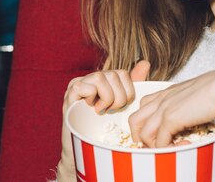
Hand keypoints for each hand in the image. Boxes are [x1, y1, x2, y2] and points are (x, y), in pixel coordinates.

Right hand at [56, 61, 149, 180]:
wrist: (86, 151)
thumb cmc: (104, 130)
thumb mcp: (122, 106)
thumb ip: (132, 85)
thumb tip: (145, 63)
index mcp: (103, 80)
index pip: (122, 73)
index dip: (128, 91)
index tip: (123, 107)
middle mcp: (89, 78)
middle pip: (113, 75)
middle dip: (119, 98)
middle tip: (112, 111)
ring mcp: (77, 85)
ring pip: (99, 77)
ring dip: (107, 98)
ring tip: (102, 111)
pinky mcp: (69, 95)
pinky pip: (84, 86)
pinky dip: (92, 99)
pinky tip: (91, 110)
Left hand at [128, 65, 214, 147]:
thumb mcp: (196, 97)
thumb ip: (187, 108)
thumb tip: (189, 124)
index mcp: (166, 93)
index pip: (143, 108)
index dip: (146, 125)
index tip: (160, 137)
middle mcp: (161, 99)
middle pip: (135, 121)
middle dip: (142, 138)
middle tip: (159, 147)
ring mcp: (164, 107)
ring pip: (143, 134)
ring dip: (155, 147)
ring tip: (171, 150)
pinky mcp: (172, 118)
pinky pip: (159, 142)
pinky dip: (167, 150)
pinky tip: (183, 147)